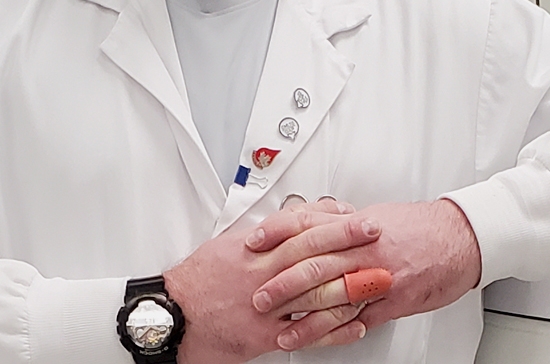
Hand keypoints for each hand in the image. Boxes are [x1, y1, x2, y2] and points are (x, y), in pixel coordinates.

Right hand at [163, 200, 379, 363]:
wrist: (173, 314)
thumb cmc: (198, 281)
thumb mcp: (228, 245)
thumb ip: (263, 235)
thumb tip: (290, 220)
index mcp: (254, 249)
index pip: (299, 226)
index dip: (331, 220)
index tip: (354, 215)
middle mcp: (263, 274)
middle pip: (313, 252)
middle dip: (348, 242)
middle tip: (374, 234)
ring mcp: (266, 305)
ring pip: (315, 292)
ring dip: (350, 285)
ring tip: (376, 279)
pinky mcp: (265, 335)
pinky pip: (307, 332)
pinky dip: (334, 330)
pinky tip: (354, 325)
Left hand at [248, 200, 480, 329]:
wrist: (461, 238)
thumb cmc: (420, 227)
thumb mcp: (376, 215)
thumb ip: (342, 221)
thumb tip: (312, 219)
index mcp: (356, 225)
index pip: (308, 224)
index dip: (277, 233)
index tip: (253, 243)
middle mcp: (364, 248)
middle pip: (315, 264)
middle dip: (282, 282)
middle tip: (258, 296)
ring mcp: (378, 276)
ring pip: (333, 297)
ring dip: (304, 316)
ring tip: (281, 330)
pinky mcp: (393, 300)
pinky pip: (359, 318)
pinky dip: (336, 331)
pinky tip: (318, 340)